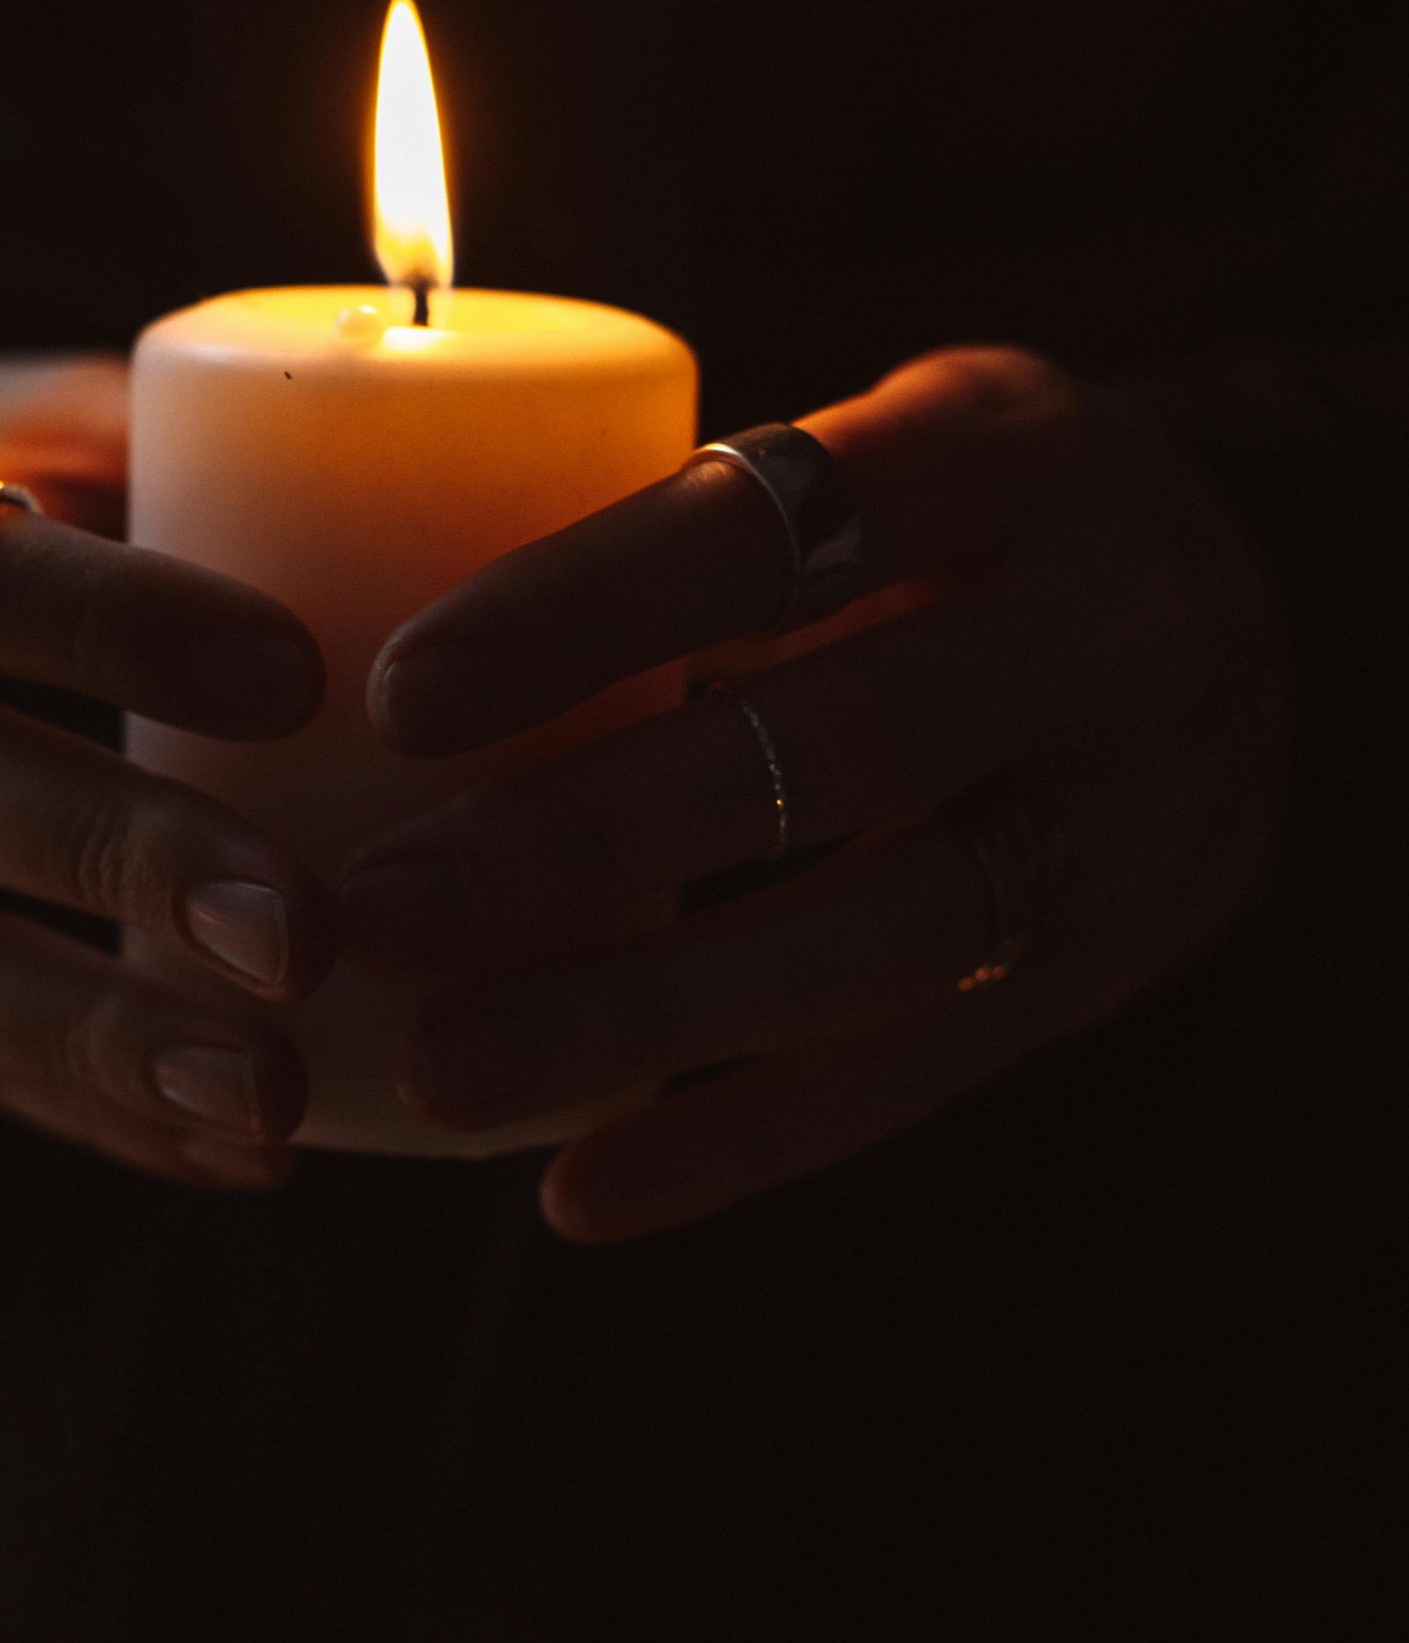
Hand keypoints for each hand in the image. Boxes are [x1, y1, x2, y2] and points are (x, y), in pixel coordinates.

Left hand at [339, 347, 1289, 1240]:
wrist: (1262, 616)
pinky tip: (582, 1193)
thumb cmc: (968, 523)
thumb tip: (389, 647)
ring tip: (447, 1066)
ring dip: (646, 1015)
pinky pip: (923, 1076)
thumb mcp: (881, 449)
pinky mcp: (1111, 967)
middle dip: (589, 838)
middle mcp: (1095, 635)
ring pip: (887, 939)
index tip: (401, 696)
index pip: (782, 529)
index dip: (588, 610)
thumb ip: (703, 530)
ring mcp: (1127, 819)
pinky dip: (742, 1141)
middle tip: (381, 906)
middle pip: (840, 747)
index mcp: (1001, 459)